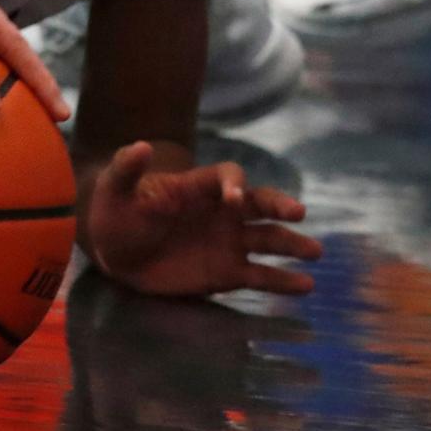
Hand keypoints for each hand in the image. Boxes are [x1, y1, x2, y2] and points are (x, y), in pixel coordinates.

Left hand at [86, 142, 321, 295]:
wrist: (115, 253)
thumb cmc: (116, 213)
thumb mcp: (114, 188)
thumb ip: (127, 168)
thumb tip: (141, 145)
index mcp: (198, 187)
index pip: (228, 176)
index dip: (234, 184)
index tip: (234, 200)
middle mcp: (221, 212)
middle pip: (259, 203)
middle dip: (280, 206)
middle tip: (299, 213)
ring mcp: (227, 242)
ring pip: (267, 239)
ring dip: (292, 244)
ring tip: (315, 251)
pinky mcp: (226, 273)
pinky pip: (260, 276)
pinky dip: (283, 281)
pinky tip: (306, 285)